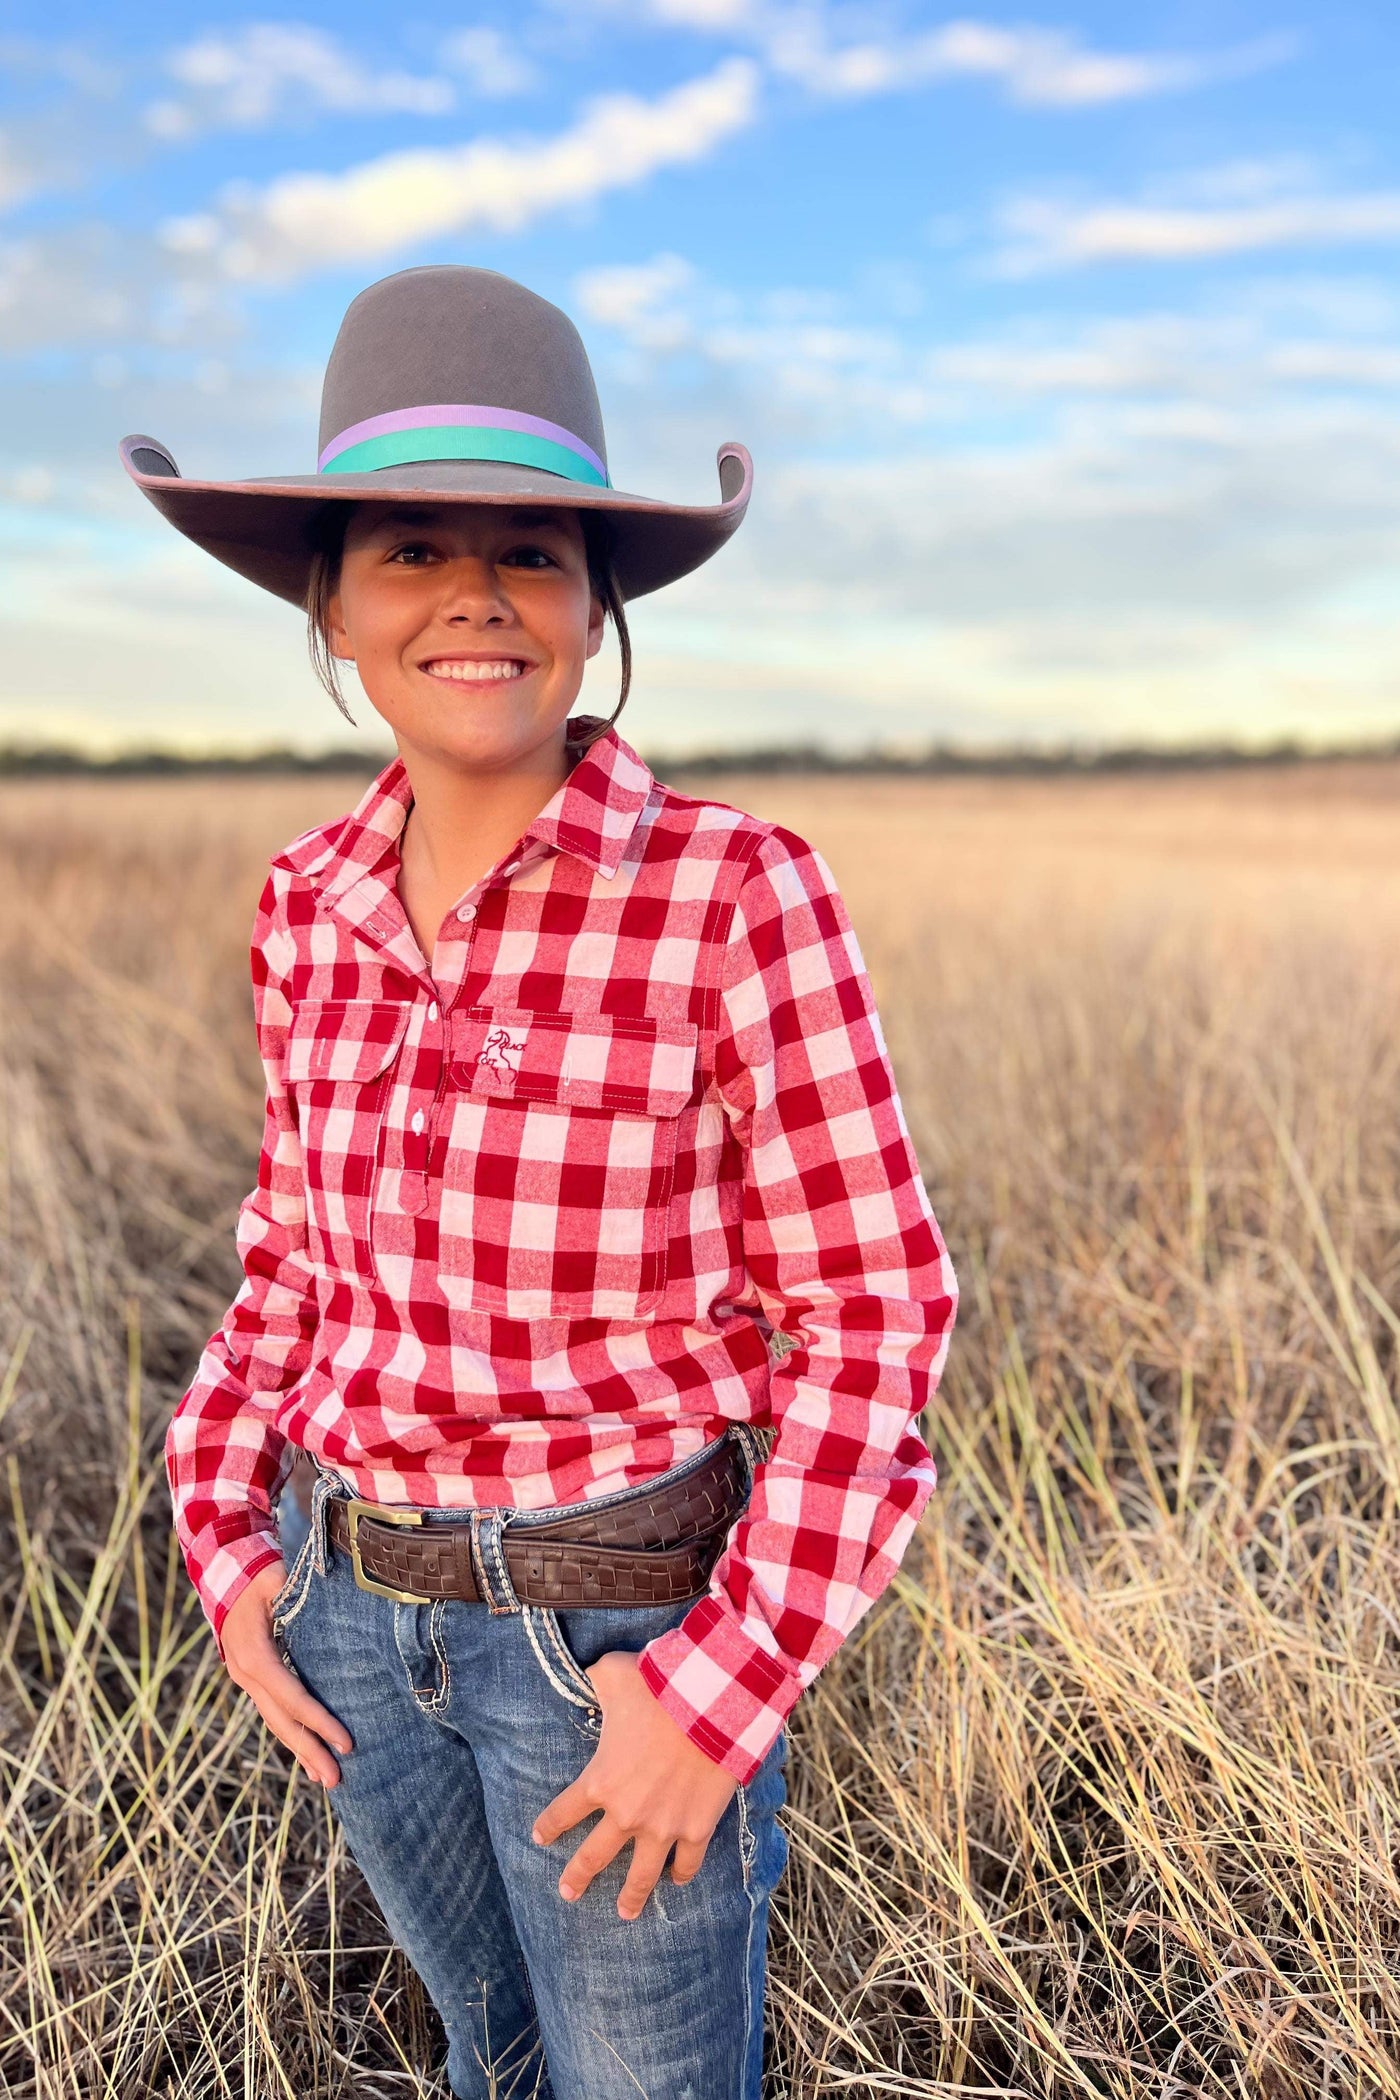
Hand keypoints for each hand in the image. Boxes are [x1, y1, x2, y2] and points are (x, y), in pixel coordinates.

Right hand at [221, 1563, 352, 1787]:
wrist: (226, 1574)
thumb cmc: (259, 1575)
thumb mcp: (277, 1580)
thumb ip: (298, 1596)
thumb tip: (335, 1603)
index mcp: (254, 1655)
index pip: (291, 1696)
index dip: (318, 1721)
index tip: (345, 1742)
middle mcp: (247, 1674)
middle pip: (281, 1720)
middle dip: (309, 1751)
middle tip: (336, 1780)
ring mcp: (247, 1679)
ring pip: (276, 1721)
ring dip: (300, 1750)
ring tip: (326, 1779)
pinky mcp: (255, 1679)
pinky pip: (274, 1711)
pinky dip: (292, 1733)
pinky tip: (308, 1754)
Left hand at [532, 1649, 738, 1919]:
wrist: (711, 1707)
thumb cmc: (659, 1687)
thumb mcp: (615, 1673)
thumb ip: (598, 1679)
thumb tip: (591, 1671)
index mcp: (599, 1781)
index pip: (563, 1812)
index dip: (549, 1826)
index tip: (540, 1836)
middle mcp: (625, 1814)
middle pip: (593, 1856)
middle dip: (577, 1877)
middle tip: (567, 1893)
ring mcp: (662, 1827)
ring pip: (641, 1876)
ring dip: (630, 1897)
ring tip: (624, 1913)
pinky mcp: (697, 1828)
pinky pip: (687, 1862)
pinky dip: (682, 1873)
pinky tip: (677, 1880)